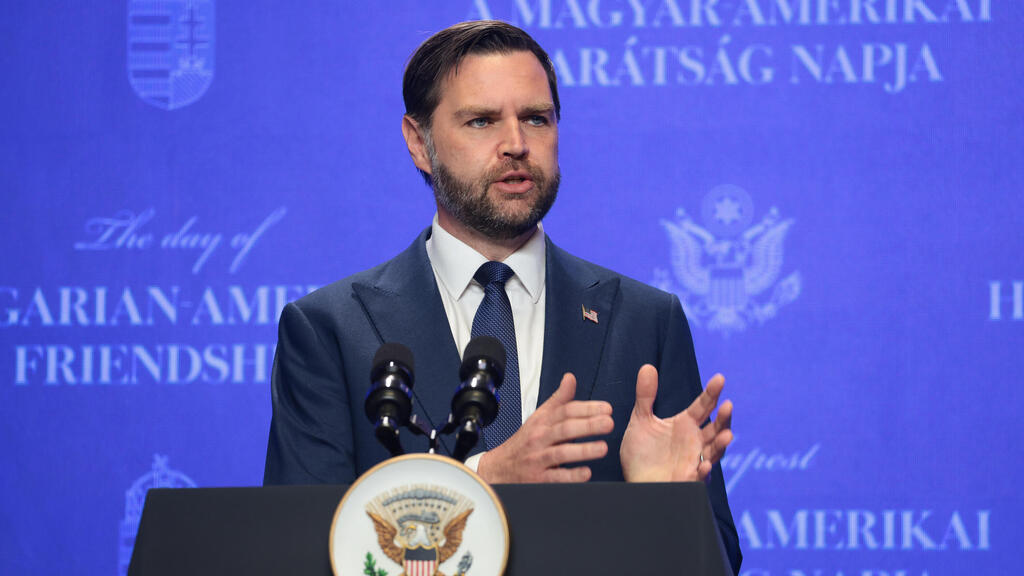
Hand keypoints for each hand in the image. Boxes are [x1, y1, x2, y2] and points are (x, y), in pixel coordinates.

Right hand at [476, 373, 613, 482]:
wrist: (500, 468)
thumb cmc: (524, 442)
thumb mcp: (539, 417)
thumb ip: (558, 399)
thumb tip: (570, 378)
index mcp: (543, 422)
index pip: (565, 411)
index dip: (586, 409)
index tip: (606, 409)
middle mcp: (540, 438)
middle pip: (564, 429)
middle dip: (588, 425)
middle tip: (608, 423)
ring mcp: (538, 459)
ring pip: (561, 452)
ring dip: (583, 450)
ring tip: (603, 448)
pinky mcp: (538, 479)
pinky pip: (555, 477)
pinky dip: (571, 476)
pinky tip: (586, 473)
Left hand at [620, 365, 732, 482]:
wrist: (634, 482)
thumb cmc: (642, 454)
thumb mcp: (641, 421)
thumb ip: (645, 396)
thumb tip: (647, 366)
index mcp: (686, 425)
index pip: (703, 406)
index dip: (711, 393)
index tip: (720, 378)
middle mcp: (695, 441)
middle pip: (716, 427)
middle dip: (724, 418)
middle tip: (728, 405)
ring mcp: (694, 460)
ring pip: (714, 451)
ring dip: (721, 444)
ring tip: (727, 435)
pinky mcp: (688, 480)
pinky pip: (699, 476)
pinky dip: (702, 471)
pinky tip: (702, 466)